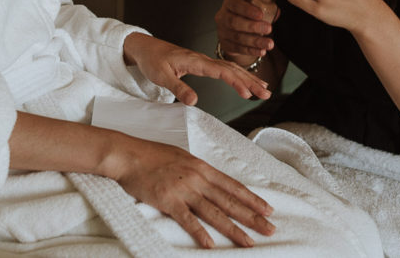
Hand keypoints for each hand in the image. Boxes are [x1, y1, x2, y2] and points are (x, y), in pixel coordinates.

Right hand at [109, 135, 275, 247]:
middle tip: (270, 228)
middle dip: (252, 216)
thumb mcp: (182, 158)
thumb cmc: (153, 155)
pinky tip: (211, 244)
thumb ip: (198, 172)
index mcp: (202, 167)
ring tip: (249, 241)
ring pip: (214, 212)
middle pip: (230, 201)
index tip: (268, 209)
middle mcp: (198, 178)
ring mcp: (184, 190)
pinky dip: (200, 232)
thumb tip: (212, 183)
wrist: (130, 155)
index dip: (252, 199)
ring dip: (234, 229)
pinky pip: (187, 220)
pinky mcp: (168, 200)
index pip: (233, 186)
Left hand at [123, 33, 270, 104]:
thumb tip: (195, 101)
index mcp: (195, 61)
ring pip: (231, 68)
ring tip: (264, 88)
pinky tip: (246, 81)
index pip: (222, 71)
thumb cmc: (152, 60)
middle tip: (267, 94)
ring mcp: (204, 61)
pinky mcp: (202, 64)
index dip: (236, 82)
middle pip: (232, 69)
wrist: (146, 47)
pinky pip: (225, 69)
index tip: (248, 93)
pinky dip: (239, 75)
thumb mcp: (161, 77)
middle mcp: (203, 60)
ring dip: (248, 78)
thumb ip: (178, 88)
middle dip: (250, 81)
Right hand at [214, 0, 278, 61]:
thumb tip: (276, 13)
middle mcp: (222, 17)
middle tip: (268, 29)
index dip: (247, 10)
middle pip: (234, 22)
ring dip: (255, 41)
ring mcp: (222, 32)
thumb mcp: (254, 8)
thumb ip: (265, 9)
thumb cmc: (247, 15)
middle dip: (252, 26)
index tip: (261, 15)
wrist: (236, 29)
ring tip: (269, 43)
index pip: (235, 5)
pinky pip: (238, 49)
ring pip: (238, 37)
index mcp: (229, 3)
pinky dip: (251, 50)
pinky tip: (262, 51)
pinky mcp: (225, 45)